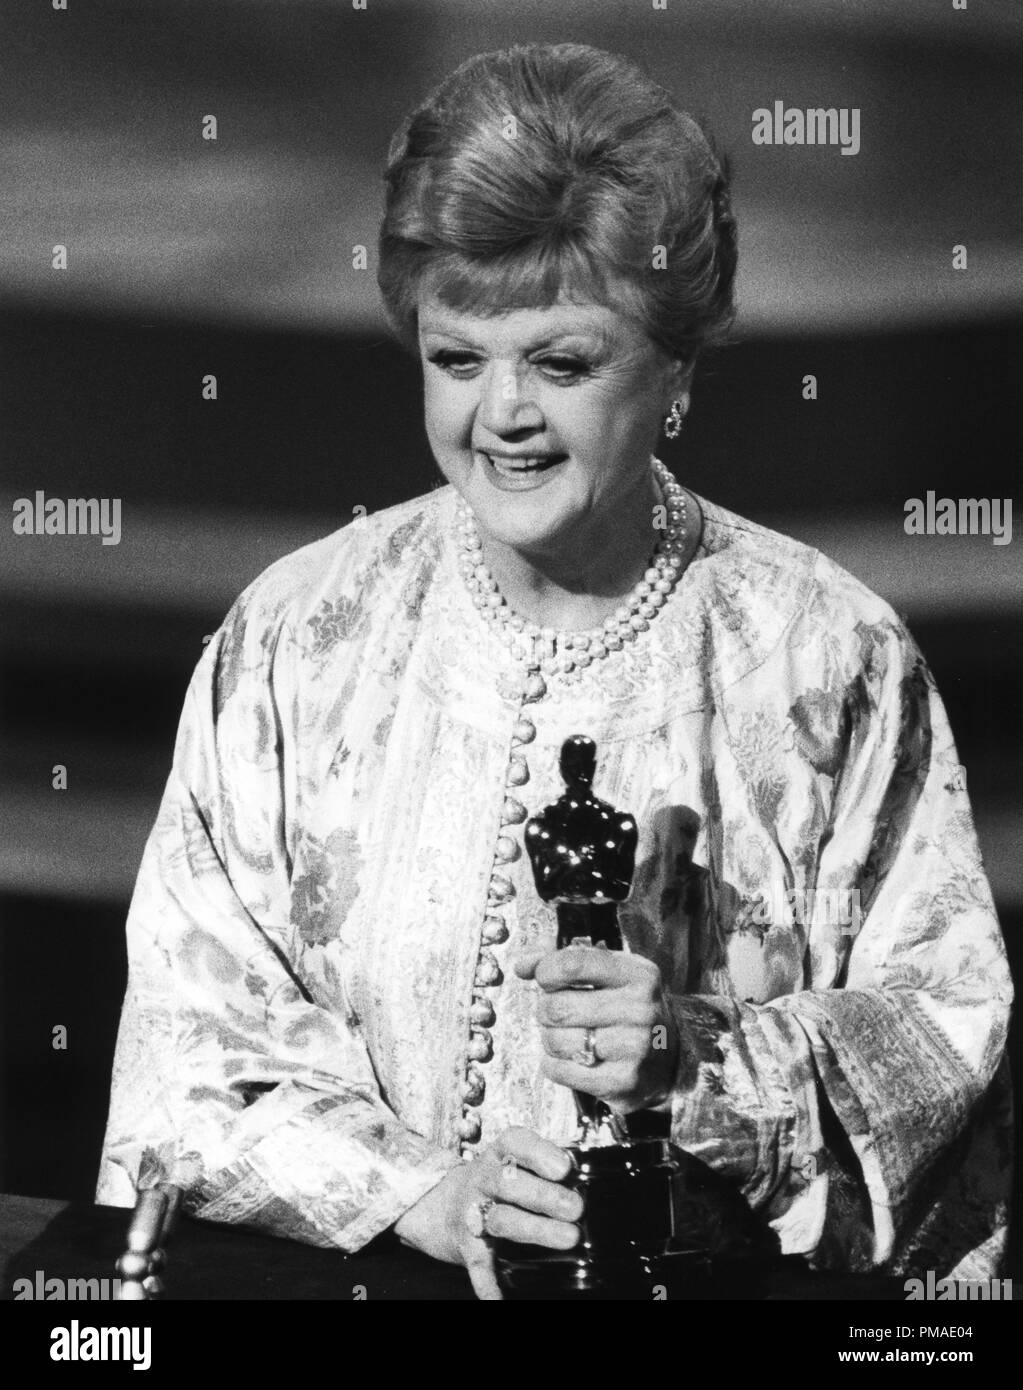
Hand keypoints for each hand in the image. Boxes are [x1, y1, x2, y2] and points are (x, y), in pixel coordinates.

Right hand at [393, 1126, 582, 1299]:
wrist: (442, 1206)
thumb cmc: (495, 1182)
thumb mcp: (512, 1162)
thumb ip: (544, 1167)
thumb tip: (586, 1176)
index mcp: (498, 1154)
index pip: (515, 1143)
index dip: (540, 1153)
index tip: (564, 1167)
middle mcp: (483, 1179)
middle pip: (509, 1182)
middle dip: (544, 1195)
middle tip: (576, 1207)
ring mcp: (473, 1212)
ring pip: (502, 1219)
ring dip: (536, 1229)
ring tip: (569, 1238)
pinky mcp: (467, 1245)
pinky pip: (478, 1263)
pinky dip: (488, 1282)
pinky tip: (499, 1297)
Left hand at [515, 946, 679, 1113]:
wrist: (671, 1057)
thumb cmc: (628, 1008)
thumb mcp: (610, 974)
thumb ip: (565, 961)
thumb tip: (522, 965)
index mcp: (638, 975)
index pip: (574, 964)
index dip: (546, 971)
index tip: (546, 978)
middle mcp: (641, 1010)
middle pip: (557, 1007)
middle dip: (546, 1009)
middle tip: (557, 1011)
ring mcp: (634, 1049)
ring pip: (555, 1040)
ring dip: (550, 1038)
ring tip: (567, 1035)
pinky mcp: (622, 1083)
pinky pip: (559, 1070)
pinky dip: (554, 1064)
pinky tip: (572, 1058)